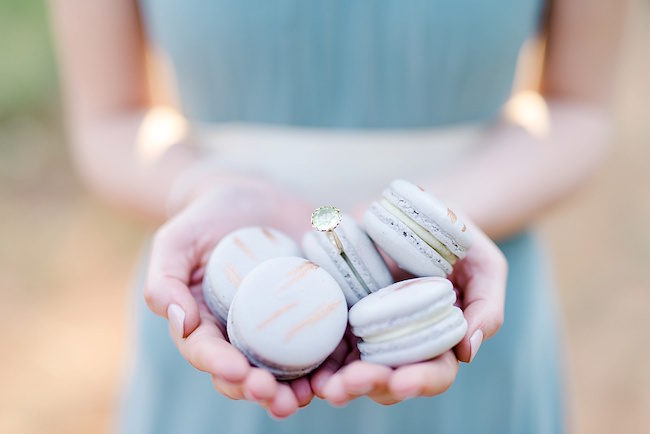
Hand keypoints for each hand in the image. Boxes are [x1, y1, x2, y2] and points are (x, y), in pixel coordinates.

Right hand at [144, 177, 314, 417]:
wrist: (254, 198)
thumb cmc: (207, 219)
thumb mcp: (177, 241)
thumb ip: (165, 279)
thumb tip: (181, 322)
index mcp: (207, 325)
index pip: (208, 354)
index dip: (221, 367)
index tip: (236, 371)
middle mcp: (243, 335)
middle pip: (248, 374)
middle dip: (261, 391)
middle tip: (277, 397)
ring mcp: (279, 328)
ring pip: (286, 370)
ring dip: (297, 389)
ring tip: (308, 395)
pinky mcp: (313, 313)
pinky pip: (322, 342)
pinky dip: (331, 361)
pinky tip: (340, 369)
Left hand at [313, 218, 506, 405]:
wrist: (420, 211)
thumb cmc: (461, 241)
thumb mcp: (486, 266)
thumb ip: (486, 306)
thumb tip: (468, 350)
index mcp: (440, 340)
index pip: (435, 372)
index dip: (420, 381)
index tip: (401, 382)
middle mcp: (404, 342)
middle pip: (388, 379)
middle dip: (369, 385)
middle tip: (346, 387)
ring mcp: (371, 330)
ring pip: (354, 368)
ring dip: (338, 380)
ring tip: (323, 385)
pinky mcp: (344, 311)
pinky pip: (329, 339)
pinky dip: (318, 357)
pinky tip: (307, 368)